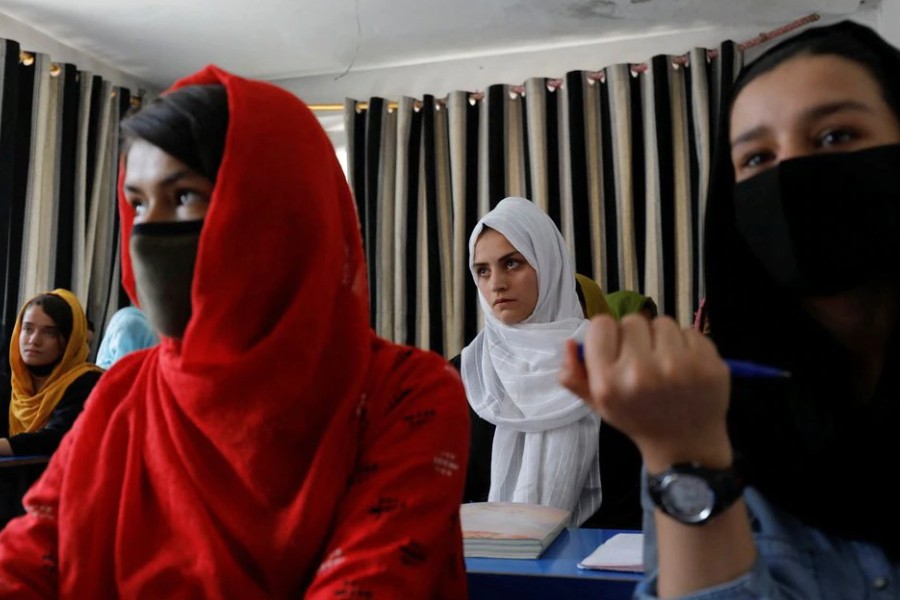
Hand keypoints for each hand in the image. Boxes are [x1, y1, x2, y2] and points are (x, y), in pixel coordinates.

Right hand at [559, 315, 731, 471]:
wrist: (686, 446)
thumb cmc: (637, 419)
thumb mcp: (599, 403)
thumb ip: (575, 375)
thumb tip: (569, 343)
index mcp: (609, 382)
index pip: (601, 324)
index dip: (607, 335)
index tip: (616, 351)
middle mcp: (641, 372)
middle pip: (632, 320)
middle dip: (636, 337)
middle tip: (643, 361)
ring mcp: (680, 366)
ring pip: (662, 323)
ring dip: (662, 338)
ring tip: (665, 364)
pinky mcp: (709, 364)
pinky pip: (690, 331)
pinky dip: (687, 345)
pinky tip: (686, 368)